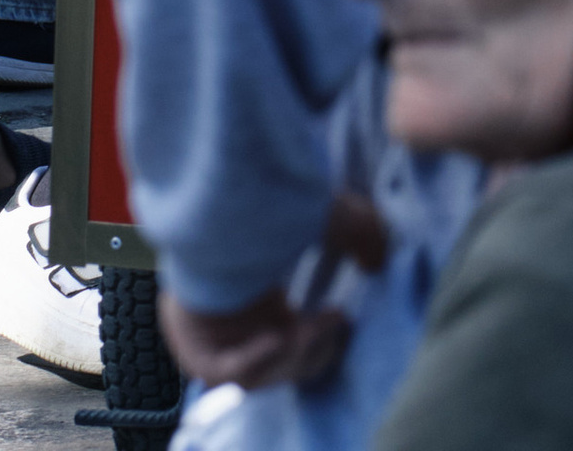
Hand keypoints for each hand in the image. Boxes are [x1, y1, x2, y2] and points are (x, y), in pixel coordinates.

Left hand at [159, 197, 385, 391]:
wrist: (229, 200)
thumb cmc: (279, 203)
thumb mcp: (332, 215)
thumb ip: (363, 234)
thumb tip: (380, 258)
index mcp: (257, 296)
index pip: (290, 338)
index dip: (322, 337)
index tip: (344, 316)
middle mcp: (230, 319)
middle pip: (276, 359)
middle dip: (313, 348)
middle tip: (335, 323)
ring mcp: (208, 335)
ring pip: (256, 371)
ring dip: (291, 355)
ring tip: (309, 327)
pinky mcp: (191, 343)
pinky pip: (225, 371)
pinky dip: (256, 362)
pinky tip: (278, 335)